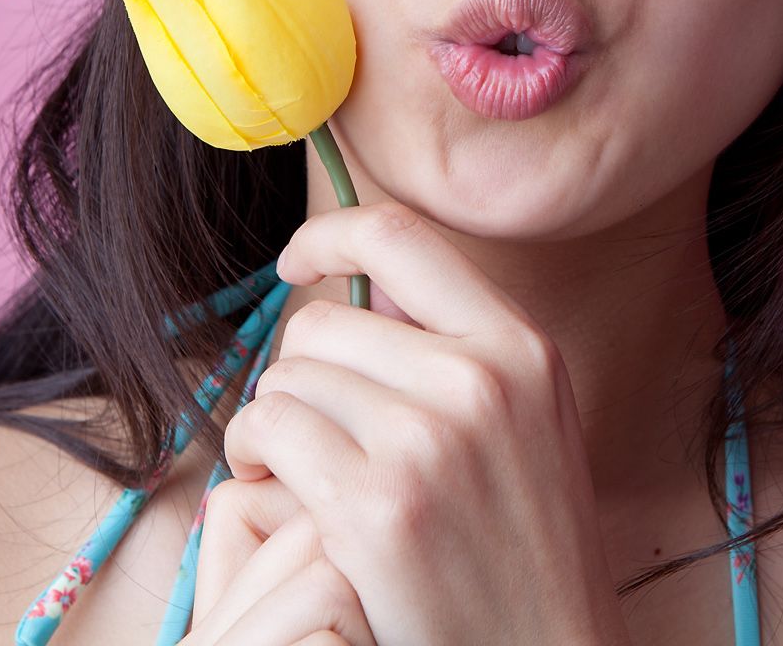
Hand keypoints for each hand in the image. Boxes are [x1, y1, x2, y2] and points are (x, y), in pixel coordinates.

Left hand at [219, 200, 633, 645]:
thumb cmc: (524, 547)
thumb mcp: (526, 424)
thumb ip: (459, 350)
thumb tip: (367, 286)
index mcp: (523, 349)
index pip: (401, 238)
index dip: (330, 235)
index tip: (296, 261)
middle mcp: (480, 380)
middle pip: (322, 323)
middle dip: (298, 373)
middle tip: (310, 427)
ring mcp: (427, 442)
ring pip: (286, 379)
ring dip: (270, 421)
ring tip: (298, 467)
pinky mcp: (372, 506)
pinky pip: (269, 431)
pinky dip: (256, 457)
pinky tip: (281, 491)